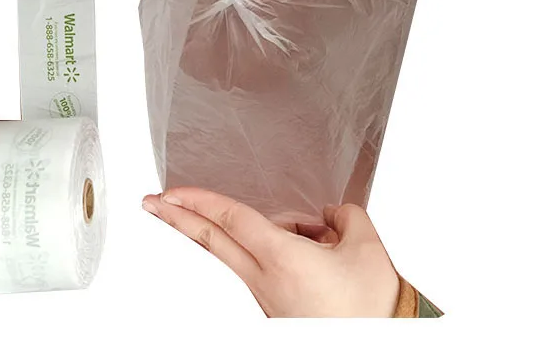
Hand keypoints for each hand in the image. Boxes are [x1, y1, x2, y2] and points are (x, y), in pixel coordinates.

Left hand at [142, 187, 400, 317]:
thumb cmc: (373, 305)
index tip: (172, 191)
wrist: (382, 345)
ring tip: (320, 236)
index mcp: (282, 259)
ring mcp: (267, 298)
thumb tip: (329, 215)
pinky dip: (277, 249)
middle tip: (153, 203)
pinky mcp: (277, 309)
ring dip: (258, 232)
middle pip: (212, 242)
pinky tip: (315, 248)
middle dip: (178, 219)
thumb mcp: (365, 244)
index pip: (230, 219)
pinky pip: (264, 268)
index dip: (199, 201)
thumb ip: (343, 214)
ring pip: (242, 253)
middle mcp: (265, 280)